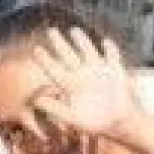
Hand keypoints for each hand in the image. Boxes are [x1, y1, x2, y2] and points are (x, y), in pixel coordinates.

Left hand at [30, 26, 142, 140]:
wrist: (117, 122)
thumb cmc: (93, 123)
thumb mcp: (72, 118)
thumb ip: (55, 109)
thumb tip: (36, 101)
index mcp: (70, 85)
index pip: (55, 69)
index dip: (45, 60)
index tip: (36, 50)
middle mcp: (82, 74)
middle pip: (68, 55)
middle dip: (59, 43)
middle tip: (50, 31)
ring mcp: (98, 70)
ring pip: (88, 51)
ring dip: (82, 41)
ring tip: (74, 31)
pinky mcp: (115, 70)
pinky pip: (112, 56)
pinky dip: (110, 50)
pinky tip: (106, 42)